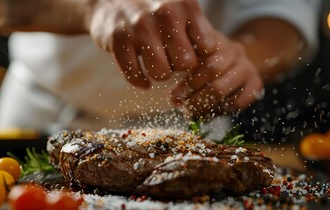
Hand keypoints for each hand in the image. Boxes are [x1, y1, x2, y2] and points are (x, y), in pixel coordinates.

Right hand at [87, 0, 216, 87]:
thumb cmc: (152, 10)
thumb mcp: (178, 9)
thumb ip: (197, 29)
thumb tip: (211, 59)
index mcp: (185, 7)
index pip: (207, 47)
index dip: (199, 56)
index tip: (189, 53)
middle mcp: (164, 15)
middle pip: (185, 64)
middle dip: (178, 66)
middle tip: (170, 58)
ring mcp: (140, 28)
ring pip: (161, 73)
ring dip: (159, 73)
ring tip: (155, 62)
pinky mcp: (119, 42)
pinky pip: (135, 75)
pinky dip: (140, 81)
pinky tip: (142, 76)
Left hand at [170, 31, 263, 119]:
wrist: (237, 60)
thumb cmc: (207, 60)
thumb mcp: (195, 56)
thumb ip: (184, 71)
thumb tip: (174, 99)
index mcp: (216, 40)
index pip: (200, 61)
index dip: (186, 83)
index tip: (173, 95)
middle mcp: (234, 51)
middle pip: (211, 74)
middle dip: (193, 94)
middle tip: (179, 106)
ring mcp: (247, 67)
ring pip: (222, 90)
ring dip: (203, 106)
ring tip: (190, 112)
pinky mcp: (256, 84)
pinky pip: (237, 103)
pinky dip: (220, 110)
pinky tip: (208, 112)